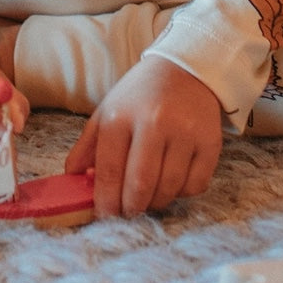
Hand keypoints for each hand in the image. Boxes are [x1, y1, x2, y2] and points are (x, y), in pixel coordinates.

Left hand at [64, 55, 221, 217]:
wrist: (184, 69)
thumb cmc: (140, 95)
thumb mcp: (107, 110)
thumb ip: (87, 146)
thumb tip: (73, 179)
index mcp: (121, 115)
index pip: (108, 171)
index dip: (105, 201)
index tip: (105, 214)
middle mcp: (154, 122)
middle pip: (140, 185)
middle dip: (131, 208)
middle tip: (129, 212)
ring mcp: (185, 132)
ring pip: (169, 189)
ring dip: (156, 203)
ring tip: (150, 195)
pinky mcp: (210, 141)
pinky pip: (195, 185)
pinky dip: (182, 192)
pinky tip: (174, 181)